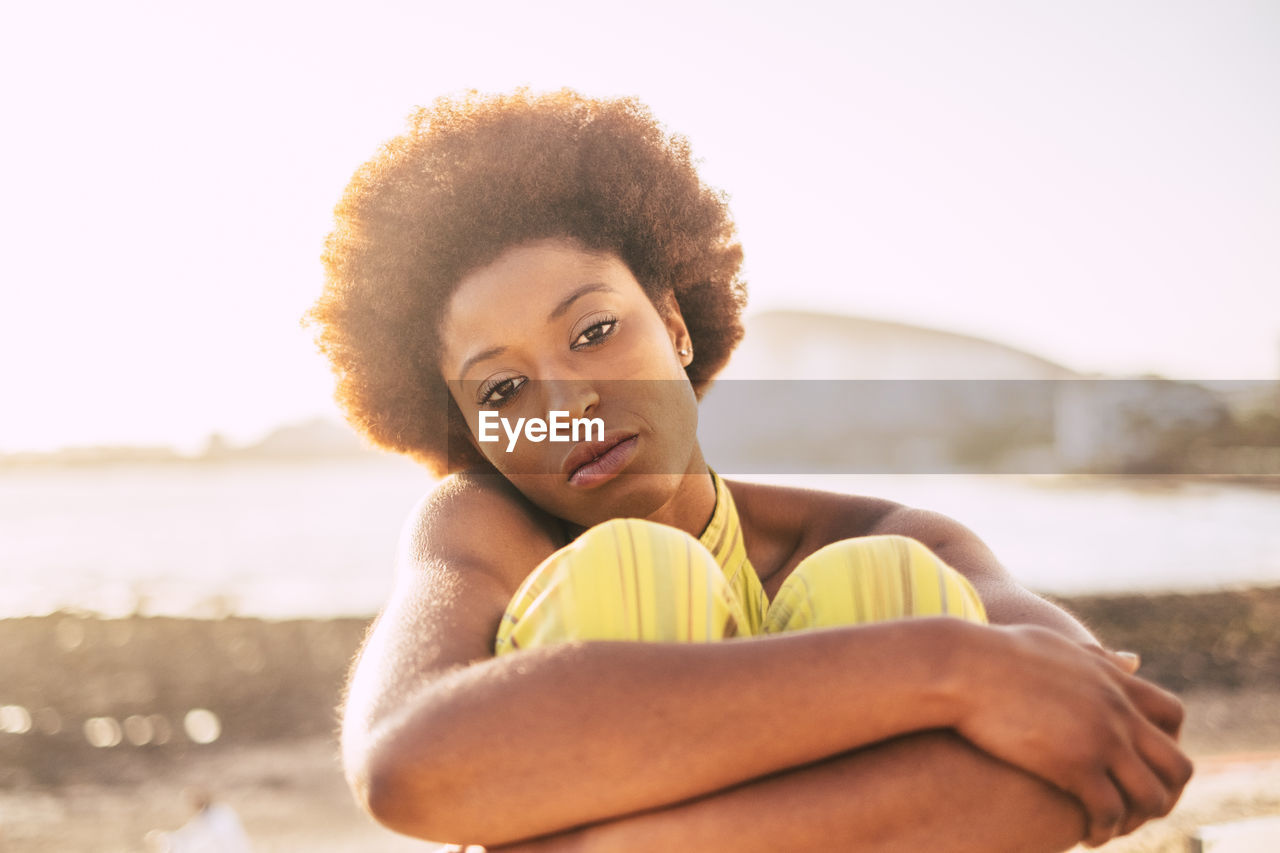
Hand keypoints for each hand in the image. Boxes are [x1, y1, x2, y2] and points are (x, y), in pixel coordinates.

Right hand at [949, 624, 1191, 847]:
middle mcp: (1118, 711)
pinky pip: (1110, 812)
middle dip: (1165, 793)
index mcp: (1114, 681)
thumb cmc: (995, 653)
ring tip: (1111, 827)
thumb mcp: (1060, 647)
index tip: (1142, 763)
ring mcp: (1101, 739)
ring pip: (1151, 796)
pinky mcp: (1075, 766)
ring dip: (1137, 819)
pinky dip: (1104, 831)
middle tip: (1136, 808)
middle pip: (1177, 765)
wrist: (962, 667)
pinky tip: (1086, 837)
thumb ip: (1101, 658)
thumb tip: (1132, 660)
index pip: (1173, 715)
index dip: (1167, 743)